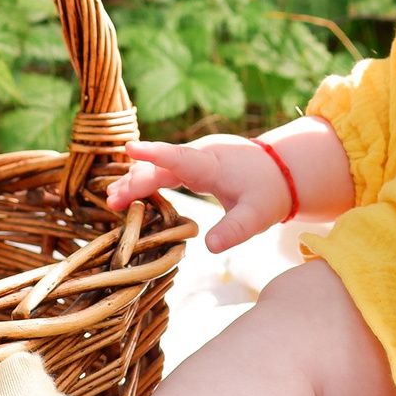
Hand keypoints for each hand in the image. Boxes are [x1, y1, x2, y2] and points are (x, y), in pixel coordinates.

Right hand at [106, 137, 293, 251]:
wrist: (282, 171)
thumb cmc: (268, 193)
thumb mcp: (256, 216)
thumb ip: (234, 231)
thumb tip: (211, 247)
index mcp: (212, 165)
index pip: (179, 158)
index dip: (154, 154)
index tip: (130, 148)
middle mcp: (200, 156)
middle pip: (161, 166)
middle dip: (135, 181)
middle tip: (112, 202)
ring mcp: (196, 157)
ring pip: (160, 166)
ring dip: (137, 180)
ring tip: (113, 199)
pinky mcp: (194, 163)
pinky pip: (166, 168)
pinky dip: (148, 179)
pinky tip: (130, 193)